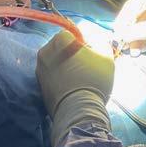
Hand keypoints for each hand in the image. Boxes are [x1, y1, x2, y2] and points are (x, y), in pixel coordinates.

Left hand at [36, 31, 114, 146]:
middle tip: (85, 68)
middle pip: (60, 49)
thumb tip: (97, 43)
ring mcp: (39, 70)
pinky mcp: (39, 86)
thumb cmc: (93, 80)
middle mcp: (44, 52)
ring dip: (65, 68)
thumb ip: (102, 45)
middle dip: (70, 55)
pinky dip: (59, 80)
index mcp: (59, 41)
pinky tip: (71, 89)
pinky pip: (51, 77)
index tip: (90, 56)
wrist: (78, 111)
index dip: (82, 44)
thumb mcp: (106, 59)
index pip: (71, 35)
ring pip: (55, 63)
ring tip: (78, 80)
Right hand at [113, 0, 145, 53]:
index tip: (116, 42)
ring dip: (142, 31)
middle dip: (132, 31)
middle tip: (128, 50)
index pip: (130, 8)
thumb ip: (142, 32)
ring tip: (139, 50)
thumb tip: (122, 36)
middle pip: (137, 11)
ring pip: (145, 14)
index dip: (122, 26)